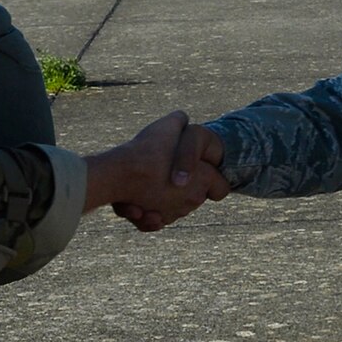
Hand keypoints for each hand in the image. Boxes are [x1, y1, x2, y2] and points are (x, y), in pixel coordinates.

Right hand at [85, 112, 228, 230]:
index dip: (212, 177)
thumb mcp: (168, 124)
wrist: (119, 174)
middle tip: (167, 169)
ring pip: (175, 207)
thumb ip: (179, 121)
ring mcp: (174, 213)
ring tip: (149, 182)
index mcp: (203, 178)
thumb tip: (181, 119)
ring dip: (165, 197)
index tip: (199, 170)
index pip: (221, 187)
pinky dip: (151, 212)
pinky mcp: (155, 221)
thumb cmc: (147, 150)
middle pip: (195, 195)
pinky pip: (157, 218)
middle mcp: (192, 200)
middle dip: (185, 186)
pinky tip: (142, 199)